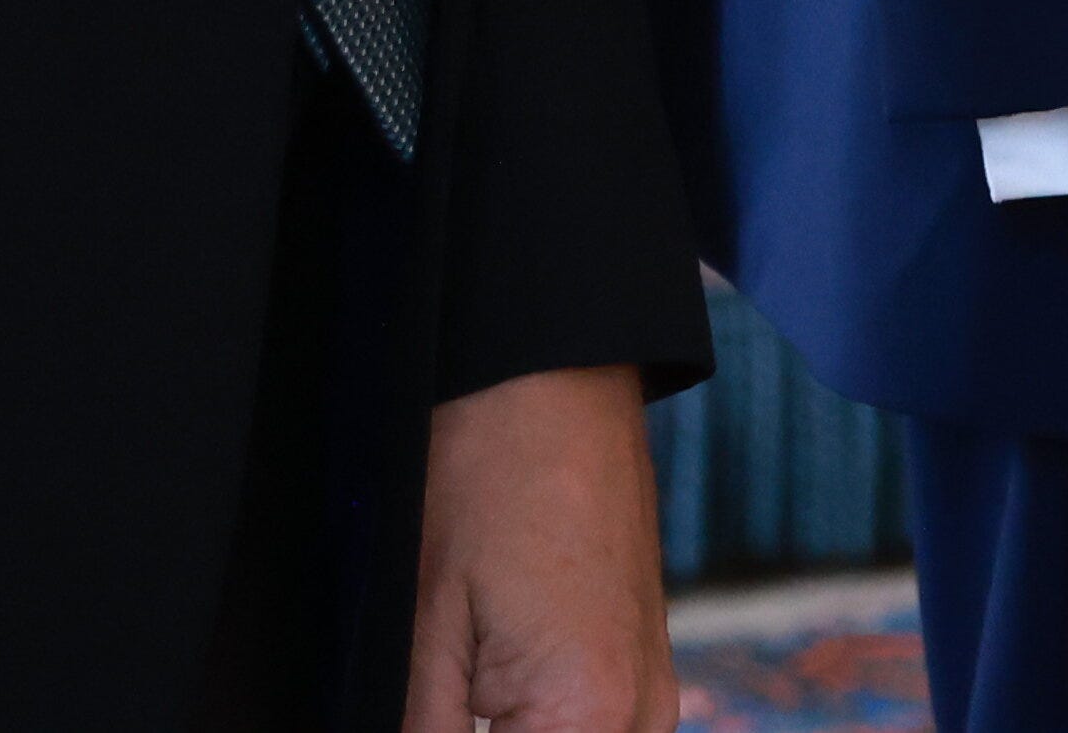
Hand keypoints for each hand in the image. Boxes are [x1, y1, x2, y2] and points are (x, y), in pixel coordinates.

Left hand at [398, 364, 666, 732]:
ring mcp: (652, 694)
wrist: (553, 370)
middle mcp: (640, 718)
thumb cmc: (486, 472)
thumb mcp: (422, 627)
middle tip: (428, 704)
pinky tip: (483, 705)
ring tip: (451, 696)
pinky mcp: (643, 669)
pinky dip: (536, 732)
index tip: (415, 719)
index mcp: (587, 718)